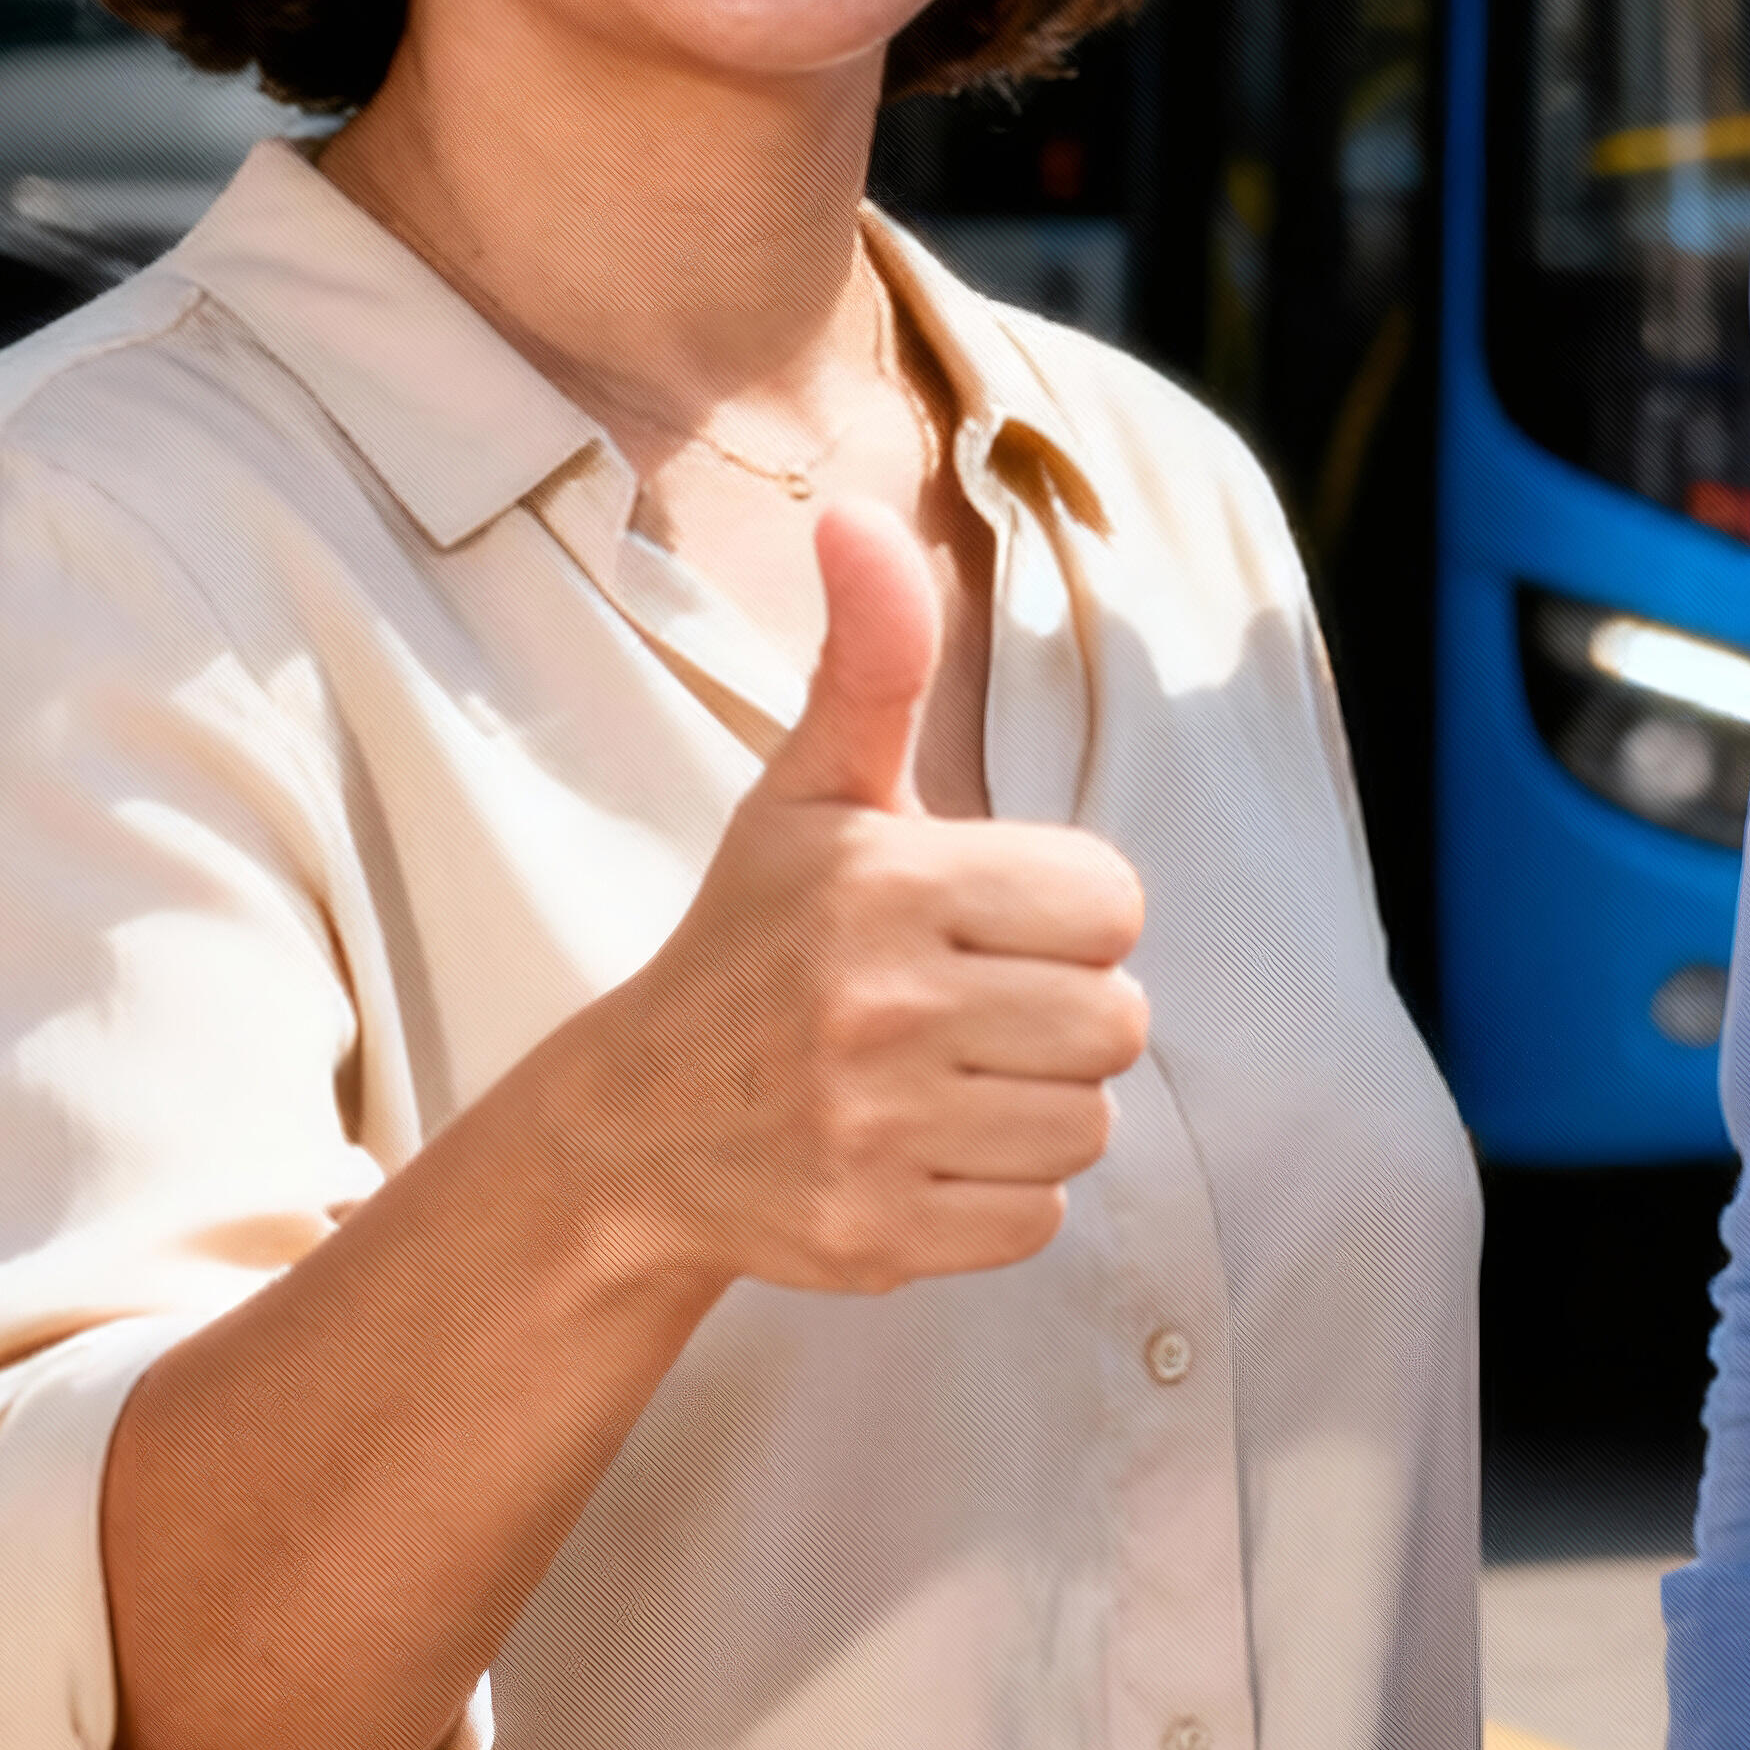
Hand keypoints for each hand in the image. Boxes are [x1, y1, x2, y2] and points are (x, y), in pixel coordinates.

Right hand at [527, 499, 1150, 1294]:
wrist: (632, 1126)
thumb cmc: (752, 939)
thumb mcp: (811, 793)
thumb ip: (871, 662)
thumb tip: (857, 514)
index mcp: (886, 882)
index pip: (1114, 903)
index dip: (1066, 916)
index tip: (983, 923)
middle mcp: (879, 1007)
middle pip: (1117, 1021)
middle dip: (1058, 1015)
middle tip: (965, 1009)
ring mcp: (873, 1130)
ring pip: (1088, 1124)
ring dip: (1034, 1107)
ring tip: (943, 1080)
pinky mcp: (874, 1235)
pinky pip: (1035, 1219)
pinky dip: (995, 1196)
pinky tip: (917, 1153)